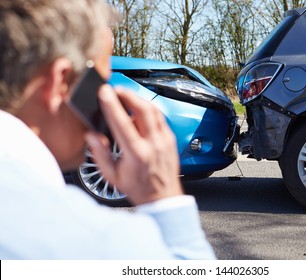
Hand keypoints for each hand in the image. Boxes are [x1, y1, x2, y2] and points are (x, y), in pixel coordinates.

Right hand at [85, 85, 182, 204]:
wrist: (163, 197)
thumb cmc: (138, 188)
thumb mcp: (112, 176)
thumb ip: (100, 154)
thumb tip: (91, 135)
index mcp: (137, 154)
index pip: (123, 123)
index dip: (112, 105)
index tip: (104, 92)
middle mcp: (153, 144)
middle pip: (143, 109)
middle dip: (128, 94)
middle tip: (115, 89)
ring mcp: (165, 140)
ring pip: (154, 110)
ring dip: (138, 99)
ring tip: (125, 96)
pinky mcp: (171, 139)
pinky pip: (160, 117)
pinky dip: (148, 109)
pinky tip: (139, 109)